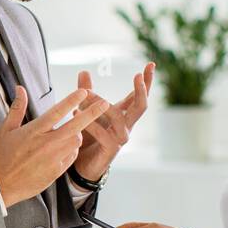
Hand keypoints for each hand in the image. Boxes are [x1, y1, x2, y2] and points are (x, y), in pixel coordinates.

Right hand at [0, 86, 108, 207]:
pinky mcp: (57, 171)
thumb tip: (20, 88)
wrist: (2, 185)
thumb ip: (17, 108)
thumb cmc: (2, 156)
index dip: (72, 100)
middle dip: (92, 113)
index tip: (84, 91)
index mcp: (34, 131)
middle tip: (105, 103)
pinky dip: (72, 148)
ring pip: (76, 141)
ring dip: (77, 133)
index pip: (58, 112)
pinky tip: (65, 146)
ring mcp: (53, 158)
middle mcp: (46, 144)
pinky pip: (72, 156)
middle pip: (76, 126)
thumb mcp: (6, 130)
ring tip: (71, 130)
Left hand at [71, 64, 153, 182]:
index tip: (150, 63)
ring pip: (118, 117)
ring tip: (84, 94)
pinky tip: (76, 114)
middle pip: (141, 106)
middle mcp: (126, 126)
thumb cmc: (87, 137)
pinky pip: (104, 134)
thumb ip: (86, 93)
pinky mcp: (111, 149)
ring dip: (101, 104)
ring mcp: (120, 138)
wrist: (81, 164)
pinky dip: (90, 124)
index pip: (138, 96)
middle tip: (138, 74)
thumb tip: (84, 71)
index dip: (146, 81)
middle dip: (141, 90)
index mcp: (123, 115)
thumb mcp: (86, 111)